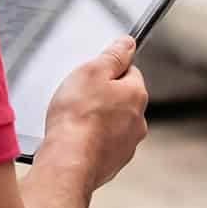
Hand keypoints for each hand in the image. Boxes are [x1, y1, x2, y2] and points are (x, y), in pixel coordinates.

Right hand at [32, 37, 149, 193]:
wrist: (68, 162)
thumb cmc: (77, 116)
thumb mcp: (92, 71)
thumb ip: (113, 55)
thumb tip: (128, 43)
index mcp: (136, 95)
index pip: (130, 71)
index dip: (109, 70)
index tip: (93, 75)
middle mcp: (138, 121)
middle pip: (122, 99)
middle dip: (103, 97)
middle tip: (79, 98)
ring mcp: (127, 145)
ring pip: (113, 123)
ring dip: (97, 120)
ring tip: (74, 121)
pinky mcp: (113, 163)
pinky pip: (103, 144)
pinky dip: (91, 141)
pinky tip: (75, 139)